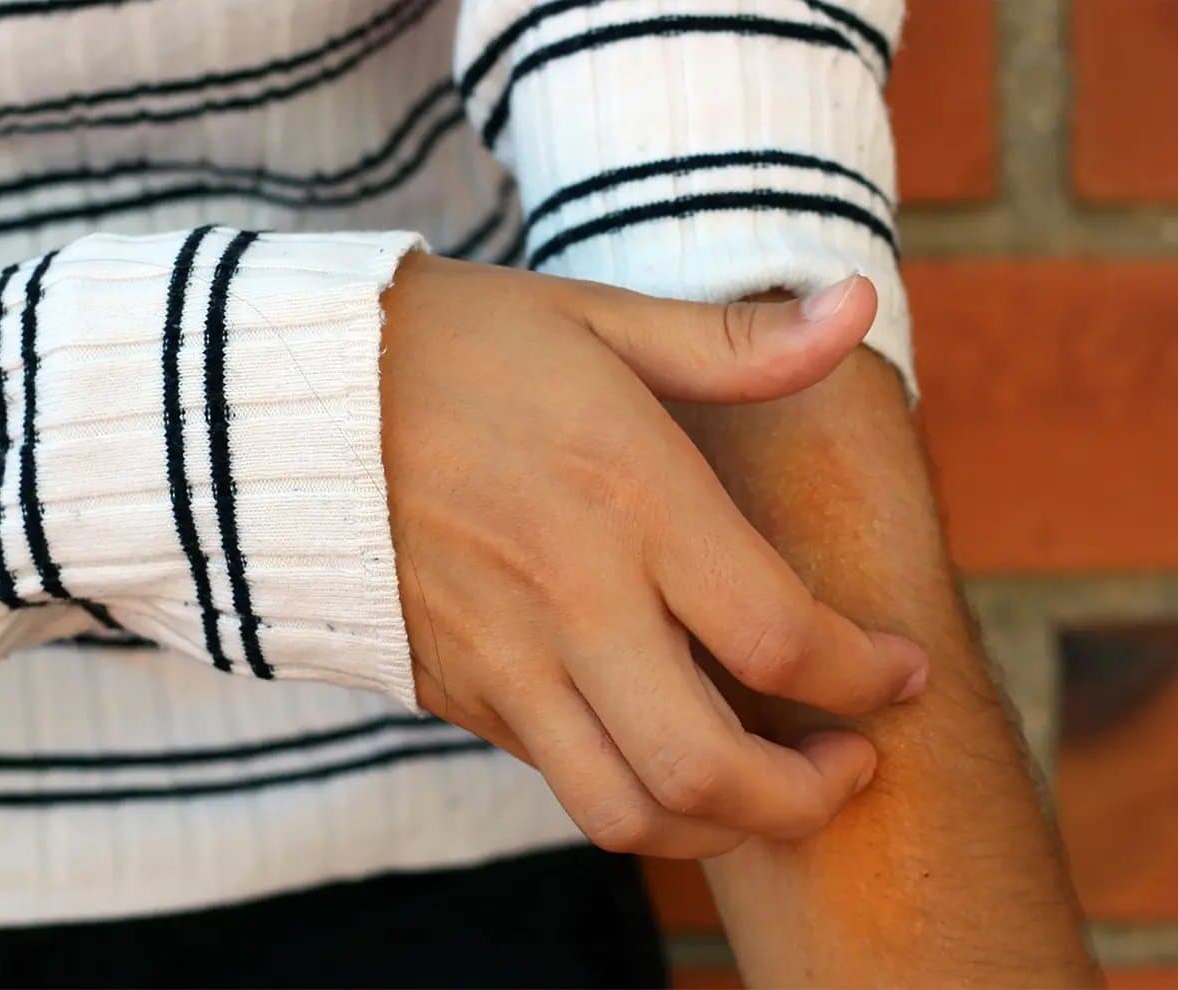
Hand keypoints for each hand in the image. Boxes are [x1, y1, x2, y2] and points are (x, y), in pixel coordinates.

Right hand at [379, 254, 929, 857]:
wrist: (275, 401)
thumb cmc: (456, 347)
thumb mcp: (599, 319)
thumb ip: (737, 341)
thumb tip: (858, 304)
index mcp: (629, 498)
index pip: (782, 636)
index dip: (868, 677)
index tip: (902, 675)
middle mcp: (572, 599)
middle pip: (711, 766)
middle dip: (811, 796)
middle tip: (854, 764)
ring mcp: (507, 661)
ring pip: (630, 809)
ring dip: (722, 829)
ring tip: (772, 792)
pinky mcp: (461, 693)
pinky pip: (563, 782)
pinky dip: (639, 799)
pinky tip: (673, 755)